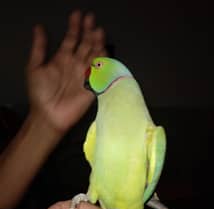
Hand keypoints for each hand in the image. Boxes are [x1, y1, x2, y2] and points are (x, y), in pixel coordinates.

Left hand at [27, 10, 105, 133]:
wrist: (48, 115)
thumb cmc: (40, 94)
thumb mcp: (34, 68)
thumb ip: (39, 48)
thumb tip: (39, 28)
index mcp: (62, 59)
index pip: (71, 39)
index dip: (75, 27)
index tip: (77, 15)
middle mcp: (75, 64)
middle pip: (85, 44)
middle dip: (88, 31)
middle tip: (91, 18)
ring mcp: (84, 74)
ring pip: (93, 55)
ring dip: (96, 43)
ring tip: (98, 31)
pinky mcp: (91, 86)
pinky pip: (99, 72)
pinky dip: (103, 63)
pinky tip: (105, 52)